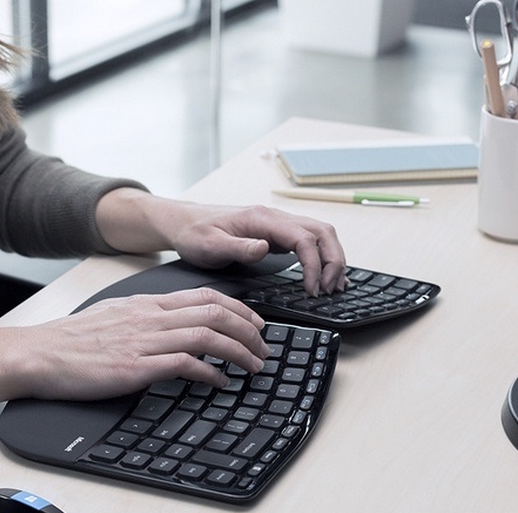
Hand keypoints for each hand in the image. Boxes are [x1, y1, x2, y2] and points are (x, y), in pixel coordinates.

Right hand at [10, 288, 268, 400]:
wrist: (38, 354)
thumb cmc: (71, 342)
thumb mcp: (113, 318)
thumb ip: (144, 320)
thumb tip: (170, 332)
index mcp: (146, 304)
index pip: (204, 296)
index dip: (239, 308)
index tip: (256, 323)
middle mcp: (150, 317)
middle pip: (215, 311)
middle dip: (249, 329)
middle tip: (265, 348)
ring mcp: (144, 340)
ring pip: (207, 334)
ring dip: (239, 351)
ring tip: (254, 367)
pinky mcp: (136, 367)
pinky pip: (185, 363)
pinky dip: (211, 373)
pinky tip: (221, 383)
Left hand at [95, 189, 348, 295]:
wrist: (183, 223)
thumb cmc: (194, 233)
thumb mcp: (209, 245)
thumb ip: (238, 248)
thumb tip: (265, 248)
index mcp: (262, 219)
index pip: (304, 237)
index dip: (314, 264)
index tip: (311, 290)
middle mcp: (275, 218)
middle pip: (322, 232)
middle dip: (333, 261)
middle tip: (329, 290)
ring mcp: (279, 225)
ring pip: (321, 235)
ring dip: (332, 259)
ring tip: (333, 286)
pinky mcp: (277, 235)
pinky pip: (310, 242)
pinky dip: (323, 258)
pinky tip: (323, 277)